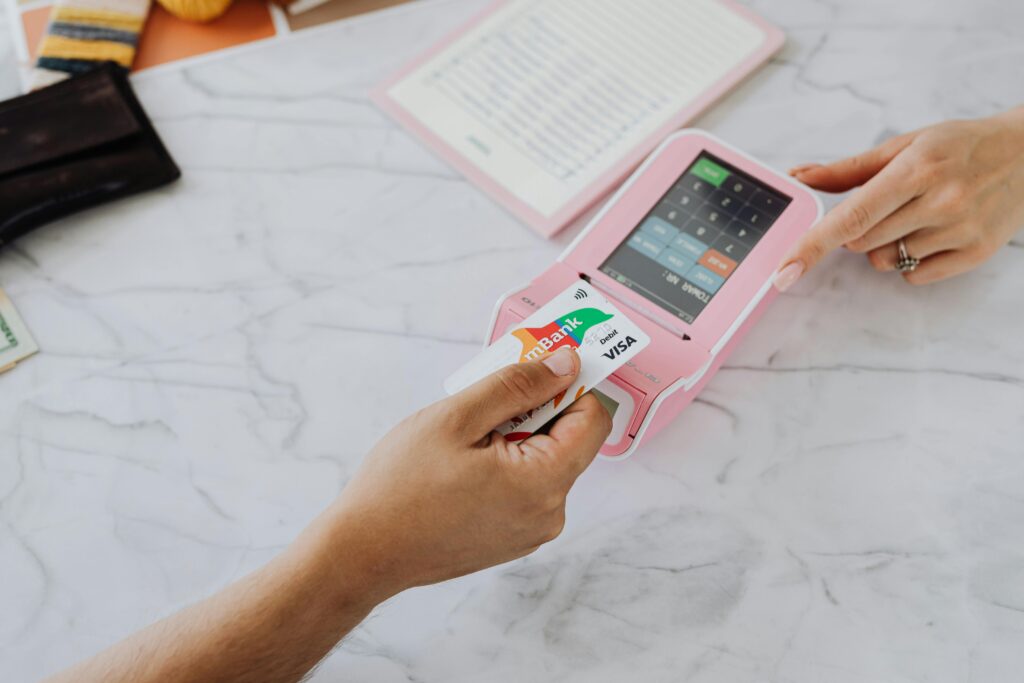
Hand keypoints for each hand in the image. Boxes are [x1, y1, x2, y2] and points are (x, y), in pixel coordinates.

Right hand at [324, 347, 611, 597]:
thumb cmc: (400, 488)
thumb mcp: (457, 417)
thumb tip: (565, 365)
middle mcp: (549, 513)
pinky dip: (506, 464)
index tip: (537, 366)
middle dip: (533, 409)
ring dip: (515, 436)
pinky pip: (527, 486)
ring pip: (544, 461)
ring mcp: (532, 530)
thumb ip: (518, 386)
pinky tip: (463, 465)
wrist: (364, 552)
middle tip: (482, 402)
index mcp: (543, 482)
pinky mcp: (513, 539)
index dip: (570, 385)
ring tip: (464, 440)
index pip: (593, 420)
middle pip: (568, 440)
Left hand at [773, 107, 1023, 287]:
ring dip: (886, 246)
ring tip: (917, 215)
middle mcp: (940, 201)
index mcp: (917, 169)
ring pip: (885, 261)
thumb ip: (846, 170)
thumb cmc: (958, 147)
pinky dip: (912, 261)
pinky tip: (934, 232)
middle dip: (857, 231)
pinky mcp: (975, 254)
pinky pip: (914, 277)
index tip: (783, 271)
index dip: (811, 245)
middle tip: (886, 205)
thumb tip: (798, 179)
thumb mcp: (903, 146)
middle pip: (860, 243)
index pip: (850, 217)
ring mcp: (960, 230)